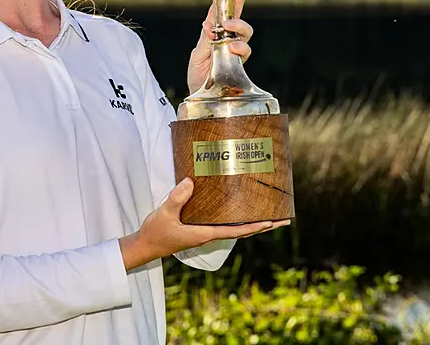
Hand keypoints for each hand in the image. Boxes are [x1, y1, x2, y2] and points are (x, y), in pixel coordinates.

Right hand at [119, 177, 289, 271]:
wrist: (146, 246)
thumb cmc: (156, 232)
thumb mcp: (165, 214)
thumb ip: (177, 199)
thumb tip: (190, 182)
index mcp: (206, 234)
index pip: (236, 231)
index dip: (255, 226)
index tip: (272, 222)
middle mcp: (210, 235)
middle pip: (242, 231)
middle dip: (263, 226)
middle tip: (283, 220)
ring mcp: (206, 233)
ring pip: (235, 228)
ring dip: (253, 223)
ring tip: (270, 215)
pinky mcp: (200, 229)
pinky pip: (225, 225)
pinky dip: (238, 220)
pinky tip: (240, 211)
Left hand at [187, 0, 253, 94]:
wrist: (198, 94)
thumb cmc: (197, 74)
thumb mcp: (197, 54)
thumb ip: (205, 38)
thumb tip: (210, 22)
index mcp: (216, 33)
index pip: (226, 10)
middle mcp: (228, 40)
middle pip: (240, 19)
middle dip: (240, 7)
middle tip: (229, 14)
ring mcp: (234, 51)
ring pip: (246, 34)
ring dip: (238, 28)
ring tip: (227, 31)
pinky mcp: (239, 64)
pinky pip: (244, 51)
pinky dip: (238, 47)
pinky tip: (230, 47)